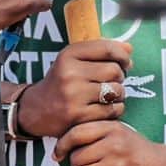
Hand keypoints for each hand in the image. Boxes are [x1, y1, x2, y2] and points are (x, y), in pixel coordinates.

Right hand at [17, 39, 131, 137]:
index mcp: (68, 55)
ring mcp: (74, 96)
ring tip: (109, 95)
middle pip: (114, 71)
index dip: (122, 55)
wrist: (36, 110)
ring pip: (116, 91)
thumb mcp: (74, 60)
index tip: (125, 61)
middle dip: (119, 76)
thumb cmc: (61, 81)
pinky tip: (105, 108)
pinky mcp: (79, 117)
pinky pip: (113, 111)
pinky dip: (115, 109)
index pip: (106, 48)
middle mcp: (70, 73)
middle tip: (112, 81)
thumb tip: (129, 49)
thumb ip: (101, 51)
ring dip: (119, 94)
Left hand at [54, 121, 165, 165]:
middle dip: (78, 164)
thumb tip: (65, 144)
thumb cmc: (138, 150)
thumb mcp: (119, 132)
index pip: (76, 132)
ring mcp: (116, 165)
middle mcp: (113, 144)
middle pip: (76, 157)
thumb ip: (96, 132)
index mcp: (112, 128)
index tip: (58, 154)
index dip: (62, 145)